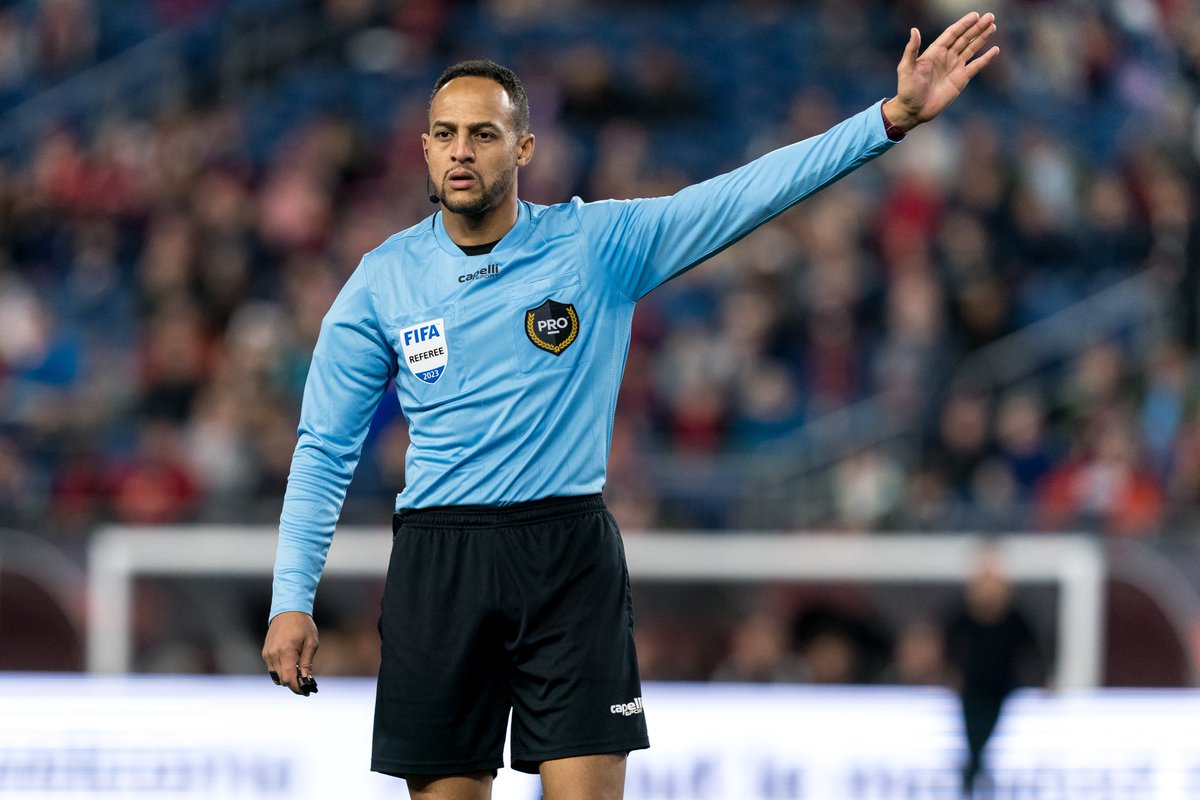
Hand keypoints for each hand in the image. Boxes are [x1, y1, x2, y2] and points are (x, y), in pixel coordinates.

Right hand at [262, 611, 318, 695]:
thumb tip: (307, 680)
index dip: (297, 688)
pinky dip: (281, 671)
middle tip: (306, 681)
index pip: (288, 678)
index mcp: (286, 651)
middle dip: (294, 683)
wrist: (288, 610)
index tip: (306, 692)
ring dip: (287, 677)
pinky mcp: (265, 653)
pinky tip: (291, 664)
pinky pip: (272, 669)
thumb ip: (307, 663)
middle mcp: (273, 654)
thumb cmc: (303, 625)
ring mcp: (267, 654)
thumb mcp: (311, 643)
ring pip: (276, 676)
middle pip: (282, 680)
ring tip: (299, 670)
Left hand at [884, 11, 999, 132]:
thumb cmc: (907, 90)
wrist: (914, 111)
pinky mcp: (961, 79)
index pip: (952, 34)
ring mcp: (955, 67)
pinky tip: (995, 50)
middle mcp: (946, 57)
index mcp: (934, 51)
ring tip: (993, 26)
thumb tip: (914, 30)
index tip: (976, 15)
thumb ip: (911, 50)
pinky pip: (976, 66)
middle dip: (977, 27)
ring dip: (982, 38)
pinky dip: (985, 58)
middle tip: (990, 16)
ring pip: (971, 49)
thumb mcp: (906, 69)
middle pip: (964, 38)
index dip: (963, 24)